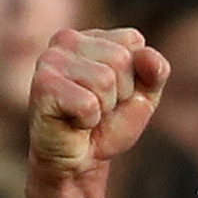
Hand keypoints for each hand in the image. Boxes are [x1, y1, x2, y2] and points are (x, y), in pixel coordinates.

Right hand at [29, 26, 170, 180]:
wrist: (79, 162)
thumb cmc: (108, 126)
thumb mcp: (144, 97)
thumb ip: (155, 72)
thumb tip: (148, 55)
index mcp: (91, 36)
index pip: (134, 41)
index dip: (134, 76)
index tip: (115, 93)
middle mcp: (66, 40)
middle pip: (121, 60)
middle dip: (120, 93)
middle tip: (98, 108)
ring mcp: (50, 60)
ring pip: (105, 80)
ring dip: (103, 108)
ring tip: (85, 115)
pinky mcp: (42, 86)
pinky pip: (88, 103)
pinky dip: (88, 120)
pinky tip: (73, 123)